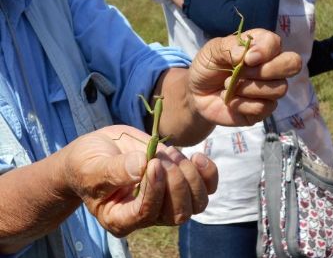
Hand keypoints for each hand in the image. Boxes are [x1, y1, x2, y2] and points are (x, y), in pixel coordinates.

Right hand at [62, 125, 217, 236]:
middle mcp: (148, 213)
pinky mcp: (178, 182)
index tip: (153, 162)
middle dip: (176, 184)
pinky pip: (206, 187)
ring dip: (190, 177)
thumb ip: (113, 170)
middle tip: (161, 159)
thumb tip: (142, 166)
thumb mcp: (91, 166)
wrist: (99, 152)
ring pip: (196, 203)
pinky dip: (207, 173)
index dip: (155, 190)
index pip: (146, 214)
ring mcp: (166, 198)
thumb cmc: (87, 163)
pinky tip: (196, 157)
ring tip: (173, 155)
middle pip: (178, 214)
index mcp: (122, 218)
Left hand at [187, 28, 301, 125]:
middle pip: (292, 64)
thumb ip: (228, 47)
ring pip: (279, 89)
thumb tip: (246, 54)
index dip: (265, 50)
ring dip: (249, 88)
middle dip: (266, 70)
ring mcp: (268, 90)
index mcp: (260, 47)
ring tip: (228, 87)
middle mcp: (270, 67)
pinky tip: (230, 101)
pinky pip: (263, 107)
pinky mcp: (262, 110)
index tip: (246, 59)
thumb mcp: (211, 51)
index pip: (276, 43)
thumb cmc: (207, 69)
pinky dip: (242, 104)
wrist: (196, 95)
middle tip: (240, 72)